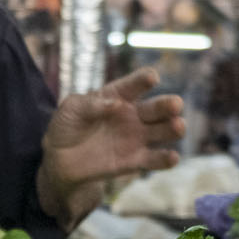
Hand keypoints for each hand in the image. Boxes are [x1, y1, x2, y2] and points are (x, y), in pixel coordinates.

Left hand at [38, 68, 185, 226]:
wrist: (60, 159)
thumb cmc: (66, 126)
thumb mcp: (71, 108)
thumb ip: (91, 104)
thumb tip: (115, 105)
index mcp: (118, 95)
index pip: (135, 84)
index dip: (144, 79)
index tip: (151, 78)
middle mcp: (133, 114)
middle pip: (156, 108)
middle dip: (168, 105)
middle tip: (175, 105)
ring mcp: (136, 137)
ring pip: (162, 131)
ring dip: (173, 128)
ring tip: (178, 126)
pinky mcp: (134, 161)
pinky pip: (154, 160)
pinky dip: (165, 159)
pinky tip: (173, 157)